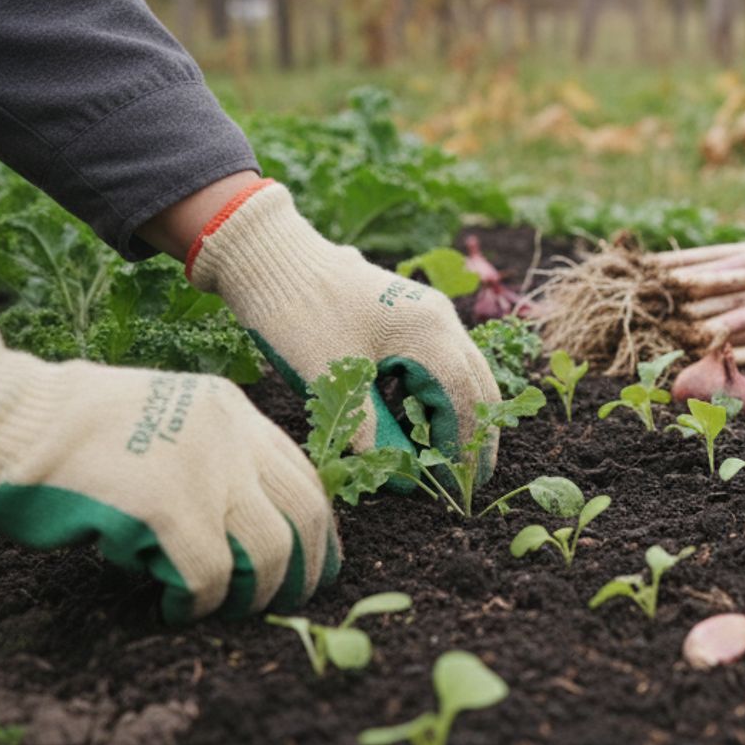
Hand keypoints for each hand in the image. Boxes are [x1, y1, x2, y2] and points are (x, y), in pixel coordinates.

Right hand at [0, 319, 337, 620]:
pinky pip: (211, 576)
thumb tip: (243, 529)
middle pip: (306, 512)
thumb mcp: (162, 420)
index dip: (317, 528)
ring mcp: (205, 470)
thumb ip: (208, 458)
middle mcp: (231, 434)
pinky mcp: (169, 508)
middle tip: (284, 603)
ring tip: (226, 610)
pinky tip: (178, 610)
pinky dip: (202, 604)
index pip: (303, 473)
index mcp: (231, 409)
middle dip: (306, 568)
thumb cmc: (66, 430)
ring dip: (255, 594)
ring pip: (271, 550)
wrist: (5, 421)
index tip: (314, 563)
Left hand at [184, 180, 503, 482]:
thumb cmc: (298, 313)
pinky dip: (433, 395)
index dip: (464, 448)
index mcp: (430, 332)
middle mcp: (439, 319)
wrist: (267, 257)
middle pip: (476, 385)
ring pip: (460, 373)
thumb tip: (405, 479)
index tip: (458, 488)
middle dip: (476, 433)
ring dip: (456, 414)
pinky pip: (436, 361)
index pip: (465, 400)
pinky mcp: (406, 315)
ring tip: (441, 458)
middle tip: (468, 482)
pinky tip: (412, 422)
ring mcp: (425, 313)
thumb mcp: (333, 380)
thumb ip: (372, 432)